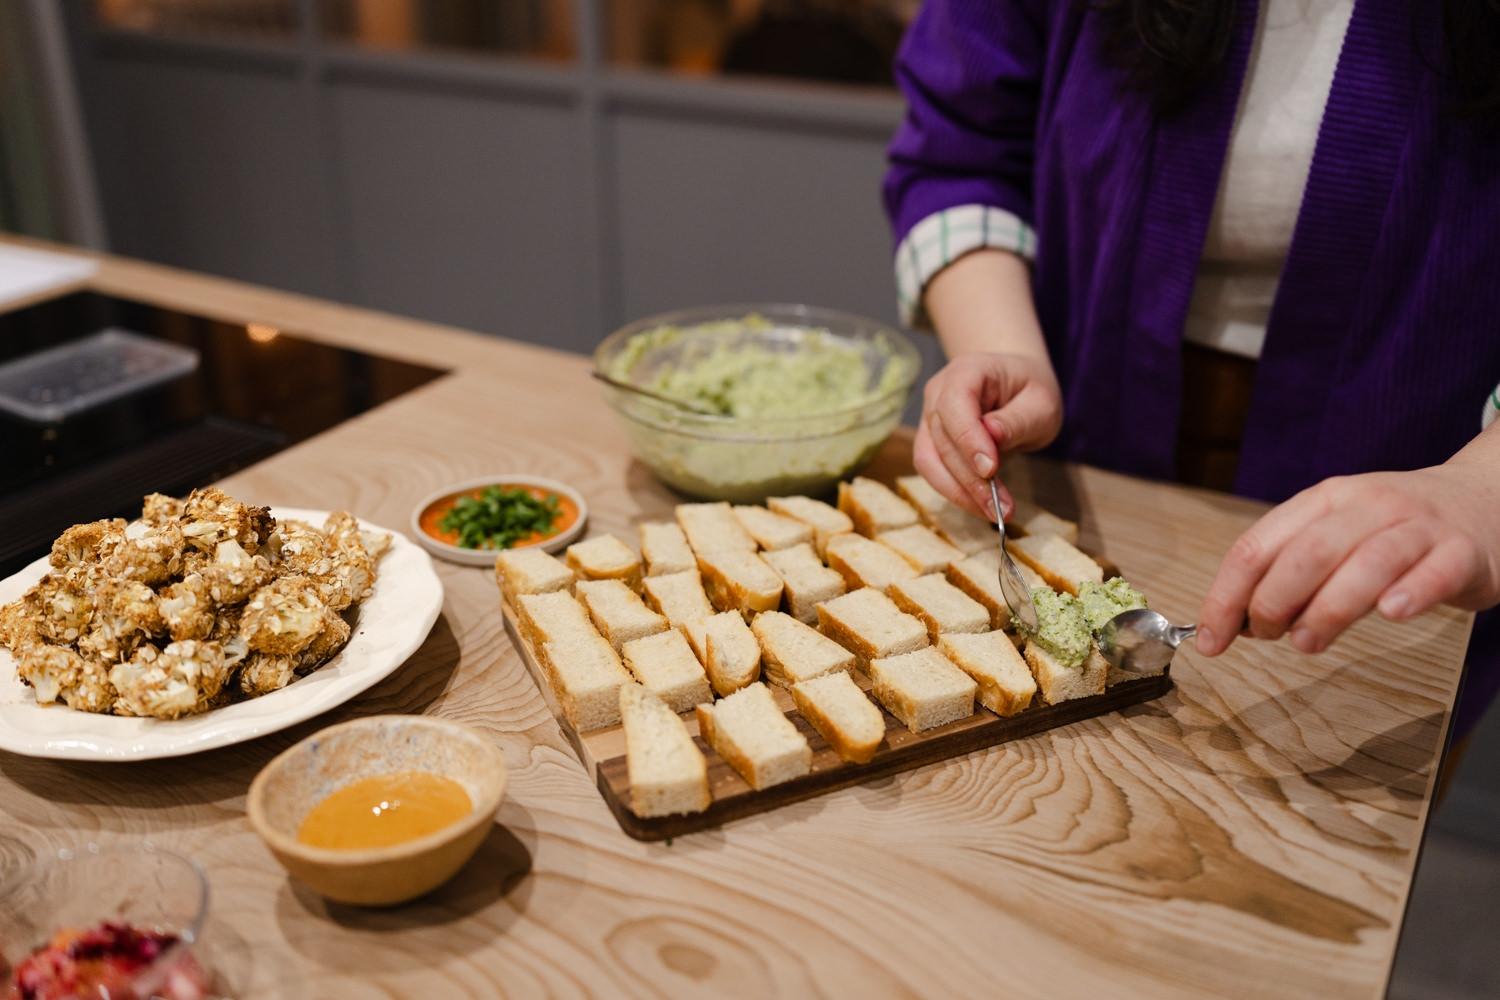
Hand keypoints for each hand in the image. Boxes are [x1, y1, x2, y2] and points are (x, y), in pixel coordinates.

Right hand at [913, 351, 1062, 520]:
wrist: (1014, 386)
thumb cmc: (1029, 391)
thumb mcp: (1040, 403)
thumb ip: (1016, 420)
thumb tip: (992, 437)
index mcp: (965, 372)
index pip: (955, 406)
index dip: (969, 440)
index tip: (991, 471)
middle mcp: (938, 393)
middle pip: (943, 439)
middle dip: (970, 478)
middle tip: (1002, 507)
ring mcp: (929, 418)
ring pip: (930, 461)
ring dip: (960, 492)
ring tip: (994, 512)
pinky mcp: (930, 442)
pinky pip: (933, 471)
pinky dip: (955, 492)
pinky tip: (981, 505)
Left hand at [1196, 461, 1499, 656]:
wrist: (1484, 502)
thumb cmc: (1392, 532)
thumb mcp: (1334, 536)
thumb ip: (1289, 572)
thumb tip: (1235, 622)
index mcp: (1323, 501)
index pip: (1257, 546)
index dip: (1226, 596)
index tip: (1209, 640)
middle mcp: (1367, 506)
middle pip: (1306, 554)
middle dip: (1272, 602)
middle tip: (1267, 637)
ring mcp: (1418, 526)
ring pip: (1366, 563)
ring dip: (1328, 609)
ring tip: (1307, 642)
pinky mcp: (1462, 553)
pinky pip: (1434, 572)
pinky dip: (1410, 593)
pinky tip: (1391, 614)